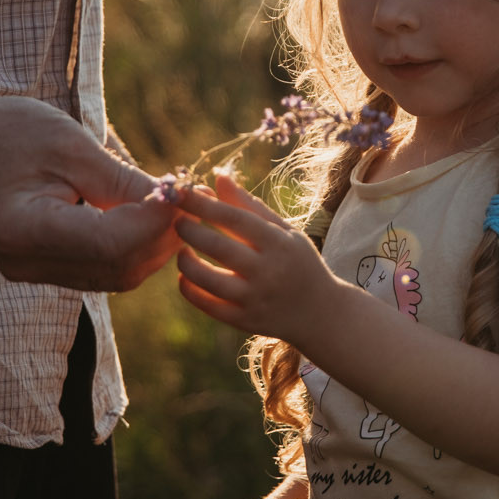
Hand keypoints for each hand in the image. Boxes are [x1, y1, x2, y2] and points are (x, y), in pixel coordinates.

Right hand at [0, 88, 179, 290]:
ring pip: (113, 276)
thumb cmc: (4, 131)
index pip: (111, 243)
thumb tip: (175, 203)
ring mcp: (29, 271)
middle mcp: (23, 263)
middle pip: (117, 268)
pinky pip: (98, 269)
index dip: (156, 223)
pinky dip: (128, 247)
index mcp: (23, 230)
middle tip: (188, 200)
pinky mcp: (38, 268)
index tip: (182, 192)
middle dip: (161, 238)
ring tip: (171, 207)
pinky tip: (143, 217)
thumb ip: (121, 182)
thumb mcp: (69, 145)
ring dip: (150, 246)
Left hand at [174, 172, 338, 341]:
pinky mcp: (244, 321)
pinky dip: (189, 289)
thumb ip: (249, 205)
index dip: (203, 204)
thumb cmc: (297, 261)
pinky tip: (187, 276)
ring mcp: (255, 299)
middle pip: (217, 247)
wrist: (320, 313)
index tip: (181, 194)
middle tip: (178, 222)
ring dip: (185, 262)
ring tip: (182, 251)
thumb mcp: (284, 230)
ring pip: (207, 279)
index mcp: (279, 243)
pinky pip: (207, 305)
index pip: (234, 217)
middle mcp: (267, 271)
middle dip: (189, 230)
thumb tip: (218, 177)